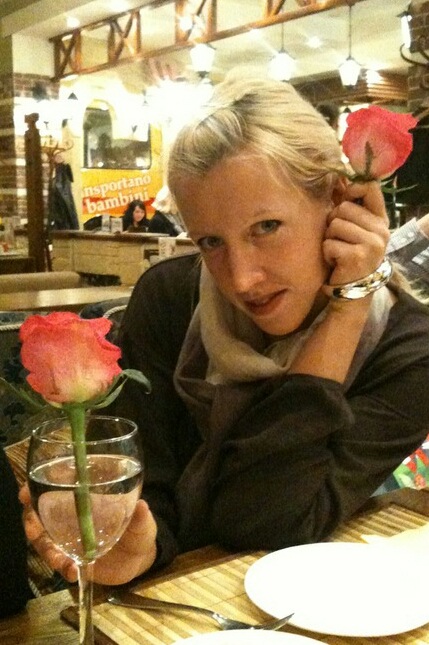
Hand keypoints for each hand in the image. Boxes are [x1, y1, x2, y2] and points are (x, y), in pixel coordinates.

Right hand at [19, 484, 157, 584]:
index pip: (54, 485)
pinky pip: (57, 560)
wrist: (139, 558)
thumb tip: (143, 505)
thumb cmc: (138, 529)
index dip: (35, 487)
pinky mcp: (70, 557)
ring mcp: (67, 537)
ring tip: (61, 560)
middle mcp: (70, 514)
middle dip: (32, 522)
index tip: (26, 494)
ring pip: (43, 539)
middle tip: (36, 531)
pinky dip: (61, 565)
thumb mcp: (143, 522)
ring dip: (46, 549)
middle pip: (39, 514)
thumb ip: (141, 516)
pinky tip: (71, 570)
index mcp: (84, 496)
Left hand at [323, 181, 389, 286]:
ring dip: (329, 239)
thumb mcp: (356, 230)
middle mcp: (381, 231)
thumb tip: (337, 179)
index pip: (370, 188)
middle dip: (333, 222)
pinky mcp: (356, 257)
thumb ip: (351, 208)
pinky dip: (326, 253)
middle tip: (339, 239)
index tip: (344, 199)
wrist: (353, 290)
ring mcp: (371, 244)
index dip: (352, 188)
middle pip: (344, 208)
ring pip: (335, 225)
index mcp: (381, 220)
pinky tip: (335, 261)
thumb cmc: (349, 255)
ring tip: (337, 250)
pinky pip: (329, 243)